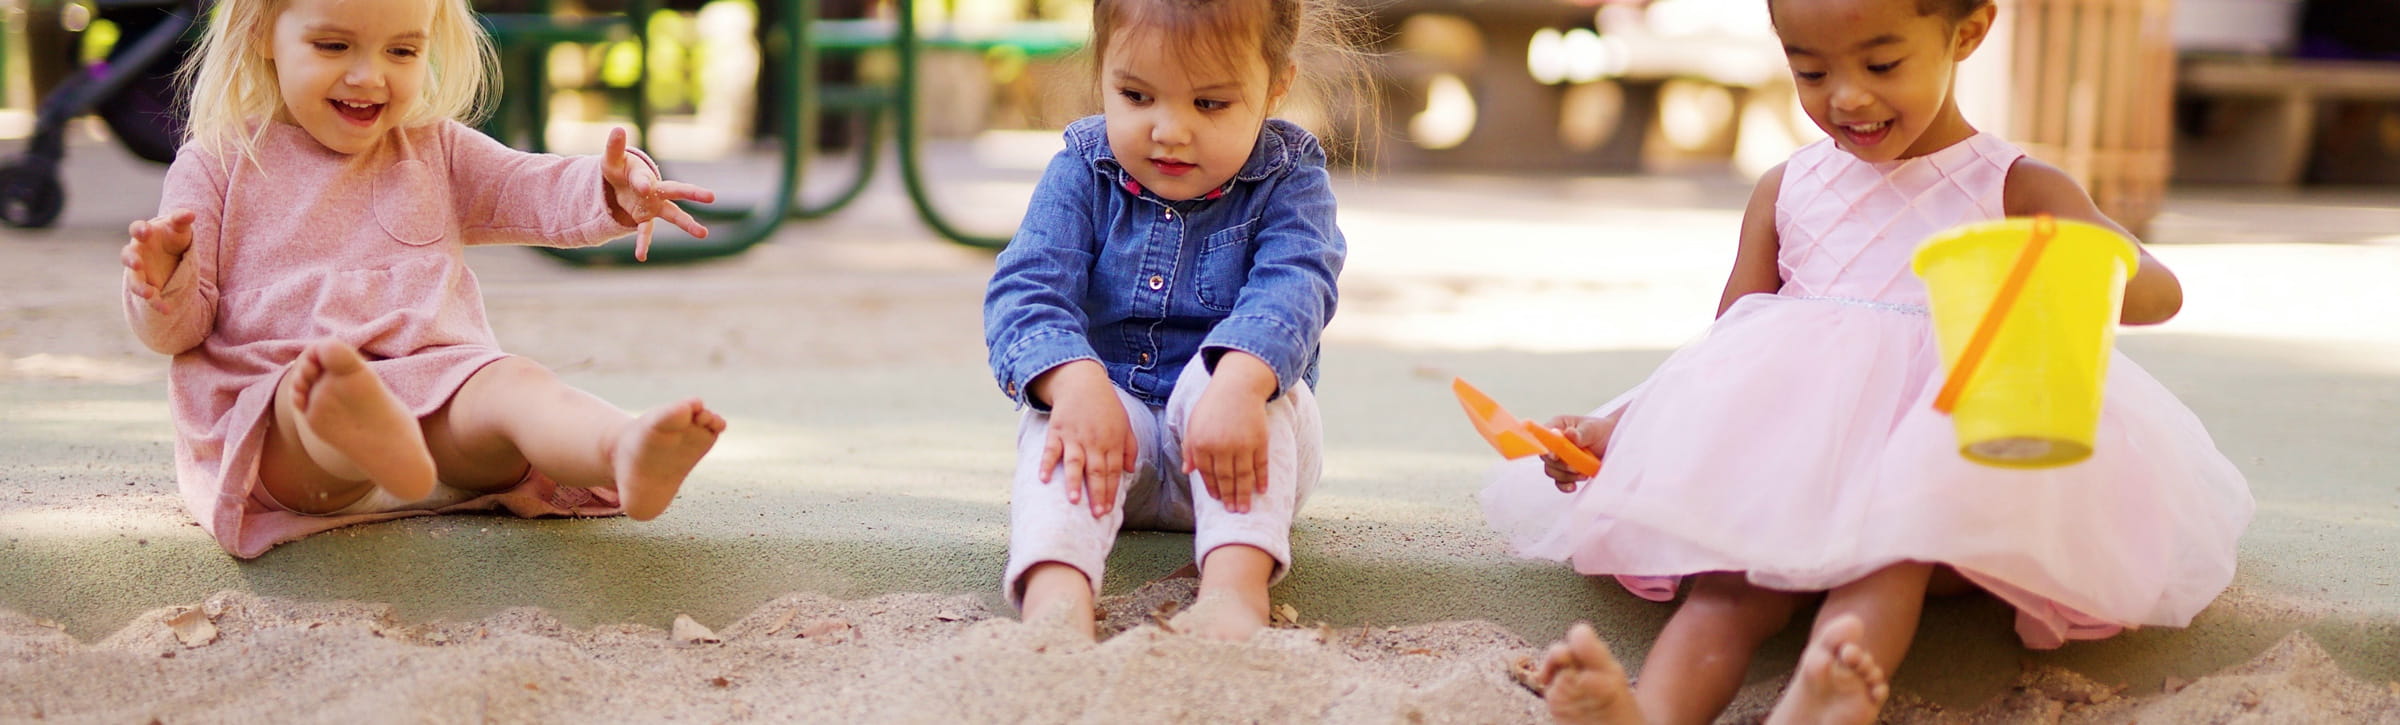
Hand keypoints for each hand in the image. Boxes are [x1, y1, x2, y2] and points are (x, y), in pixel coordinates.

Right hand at [121, 209, 195, 313]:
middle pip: (128, 256)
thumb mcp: (179, 228)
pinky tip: (166, 310)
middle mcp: (137, 253)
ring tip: (149, 293)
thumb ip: (182, 220)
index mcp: (144, 234)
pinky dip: (157, 303)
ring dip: (139, 287)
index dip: (140, 229)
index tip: (146, 232)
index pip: (137, 228)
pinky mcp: (148, 286)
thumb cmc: (173, 235)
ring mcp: (140, 271)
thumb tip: (190, 214)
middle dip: (131, 260)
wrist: (171, 253)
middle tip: (137, 264)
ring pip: (134, 280)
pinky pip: (150, 297)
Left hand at [601, 127, 715, 261]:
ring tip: (704, 234)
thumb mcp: (612, 159)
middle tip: (711, 197)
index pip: (644, 179)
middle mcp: (655, 191)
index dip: (642, 182)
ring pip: (674, 215)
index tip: (642, 186)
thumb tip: (618, 128)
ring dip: (688, 224)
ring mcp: (653, 206)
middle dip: (693, 193)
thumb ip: (614, 147)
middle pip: (677, 191)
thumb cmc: (618, 169)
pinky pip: (646, 232)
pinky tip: (640, 257)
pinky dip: (643, 244)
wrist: (618, 184)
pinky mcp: (645, 218)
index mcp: (645, 175)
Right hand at [1034, 361, 1138, 516]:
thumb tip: (1129, 471)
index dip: (1110, 491)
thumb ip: (1129, 447)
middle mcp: (1094, 441)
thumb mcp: (1124, 423)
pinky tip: (1043, 478)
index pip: (1113, 471)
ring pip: (1075, 462)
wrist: (1082, 381)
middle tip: (1096, 514)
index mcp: (1112, 441)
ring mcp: (1074, 436)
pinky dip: (1046, 464)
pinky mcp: (1057, 431)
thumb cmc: (1106, 405)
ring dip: (1074, 482)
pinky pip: (1051, 450)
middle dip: (1097, 494)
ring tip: (1074, 500)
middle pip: (1096, 471)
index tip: (1107, 510)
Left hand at [1183, 353, 1276, 513]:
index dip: (1213, 488)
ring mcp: (1242, 445)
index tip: (1218, 499)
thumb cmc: (1213, 406)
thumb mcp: (1194, 424)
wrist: (1238, 386)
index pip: (1207, 473)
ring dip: (1244, 494)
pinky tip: (1262, 490)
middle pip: (1226, 479)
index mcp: (1202, 444)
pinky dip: (1262, 479)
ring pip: (1243, 476)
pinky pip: (1261, 465)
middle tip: (1233, 511)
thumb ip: (1189, 448)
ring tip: (1245, 509)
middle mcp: (1221, 447)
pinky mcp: (1259, 441)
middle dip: (1229, 497)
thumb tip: (1187, 472)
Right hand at [1540, 413, 1616, 491]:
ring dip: (1566, 475)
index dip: (1545, 447)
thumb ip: (1579, 434)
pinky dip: (1565, 485)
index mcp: (1557, 426)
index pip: (1543, 437)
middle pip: (1546, 457)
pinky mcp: (1565, 471)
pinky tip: (1573, 486)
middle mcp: (1555, 442)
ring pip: (1552, 470)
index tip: (1555, 456)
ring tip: (1583, 474)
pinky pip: (1558, 481)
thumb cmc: (1601, 431)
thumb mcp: (1592, 429)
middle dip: (1561, 465)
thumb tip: (1568, 434)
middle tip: (1576, 467)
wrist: (1613, 442)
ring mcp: (1559, 458)